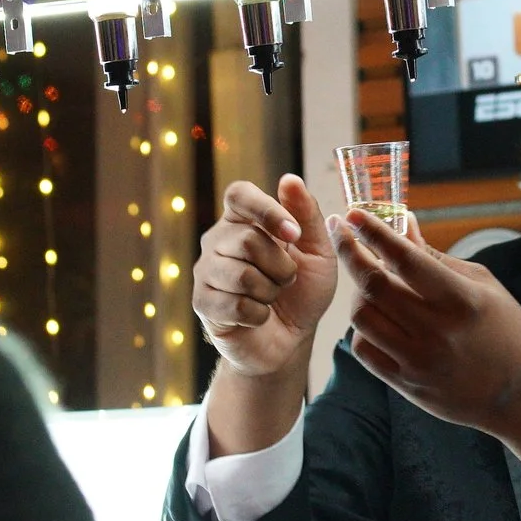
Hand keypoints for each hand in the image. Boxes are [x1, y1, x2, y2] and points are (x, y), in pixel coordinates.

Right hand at [191, 176, 336, 376]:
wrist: (290, 341)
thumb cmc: (303, 292)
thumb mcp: (318, 252)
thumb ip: (307, 216)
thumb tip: (289, 179)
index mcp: (243, 220)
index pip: (239, 194)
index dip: (266, 210)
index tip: (294, 235)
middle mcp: (218, 240)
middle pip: (248, 240)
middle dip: (281, 267)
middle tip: (286, 280)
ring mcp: (206, 271)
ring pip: (241, 275)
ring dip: (271, 292)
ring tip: (271, 297)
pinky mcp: (202, 302)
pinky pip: (235, 305)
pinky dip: (259, 314)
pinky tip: (258, 316)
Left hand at [330, 211, 520, 498]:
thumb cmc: (508, 331)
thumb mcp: (483, 286)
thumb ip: (437, 257)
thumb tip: (403, 223)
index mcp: (461, 300)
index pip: (405, 258)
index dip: (374, 232)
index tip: (353, 213)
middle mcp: (437, 331)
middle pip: (374, 285)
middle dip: (351, 253)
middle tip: (343, 235)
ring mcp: (419, 361)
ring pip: (362, 317)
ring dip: (359, 292)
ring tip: (370, 283)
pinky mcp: (407, 385)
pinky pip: (364, 350)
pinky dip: (363, 329)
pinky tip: (378, 318)